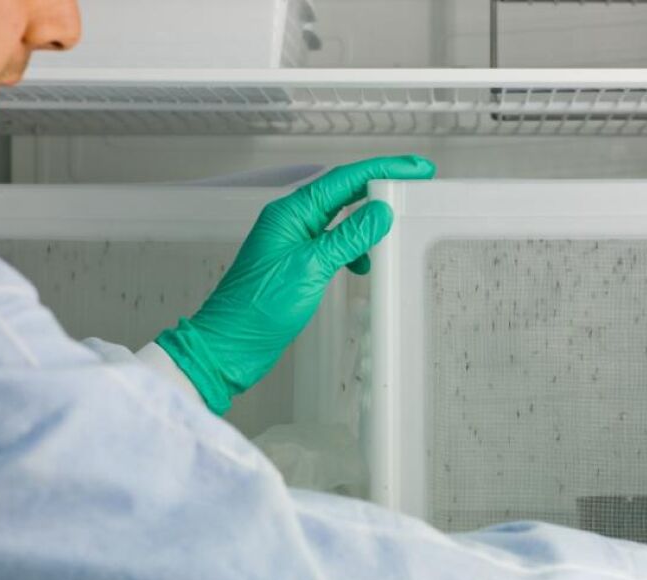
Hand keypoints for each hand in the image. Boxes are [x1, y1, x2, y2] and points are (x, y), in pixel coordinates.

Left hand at [156, 155, 436, 413]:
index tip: (416, 168)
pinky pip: (333, 245)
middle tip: (414, 186)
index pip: (345, 179)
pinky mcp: (297, 265)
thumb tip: (381, 211)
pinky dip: (353, 251)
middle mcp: (292, 221)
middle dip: (379, 188)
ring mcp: (294, 243)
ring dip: (367, 224)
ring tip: (391, 232)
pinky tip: (362, 265)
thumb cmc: (259, 307)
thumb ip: (348, 238)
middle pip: (344, 192)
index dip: (384, 169)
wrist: (231, 345)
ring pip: (340, 220)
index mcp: (292, 212)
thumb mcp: (312, 267)